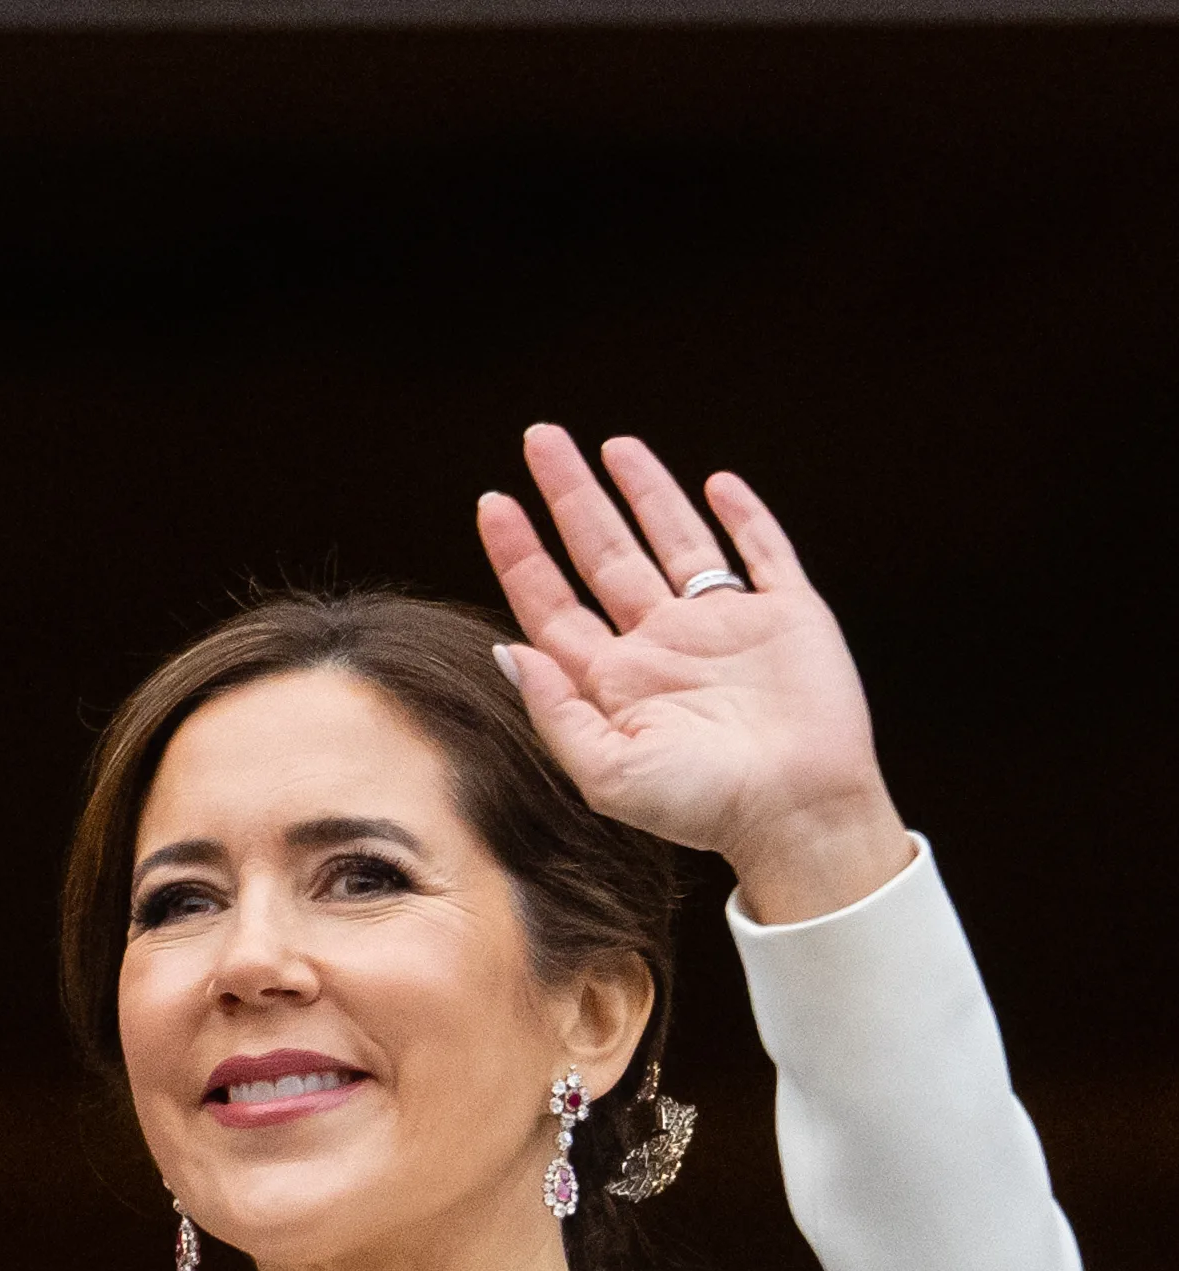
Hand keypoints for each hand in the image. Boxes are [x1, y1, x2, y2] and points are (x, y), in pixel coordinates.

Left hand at [478, 429, 910, 923]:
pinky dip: (741, 516)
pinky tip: (716, 483)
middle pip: (603, 553)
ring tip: (610, 447)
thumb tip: (506, 651)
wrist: (797, 812)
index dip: (520, 554)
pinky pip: (761, 551)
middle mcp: (662, 645)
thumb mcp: (607, 772)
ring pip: (674, 540)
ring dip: (645, 491)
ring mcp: (723, 626)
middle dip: (569, 497)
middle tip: (541, 439)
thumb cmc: (701, 806)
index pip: (553, 603)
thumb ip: (555, 713)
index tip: (491, 502)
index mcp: (615, 680)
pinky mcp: (786, 614)